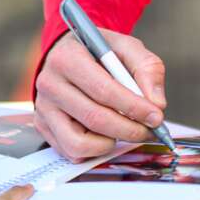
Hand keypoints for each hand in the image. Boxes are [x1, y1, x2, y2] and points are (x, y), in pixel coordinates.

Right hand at [33, 29, 167, 159]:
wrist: (70, 54)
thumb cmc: (100, 52)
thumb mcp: (127, 47)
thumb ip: (147, 69)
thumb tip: (157, 105)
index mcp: (67, 58)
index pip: (103, 90)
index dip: (133, 107)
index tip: (156, 116)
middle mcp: (49, 84)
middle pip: (94, 118)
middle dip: (129, 129)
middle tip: (151, 130)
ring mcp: (43, 108)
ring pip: (79, 142)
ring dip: (110, 143)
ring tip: (125, 131)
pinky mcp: (43, 126)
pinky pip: (71, 151)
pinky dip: (95, 150)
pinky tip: (107, 134)